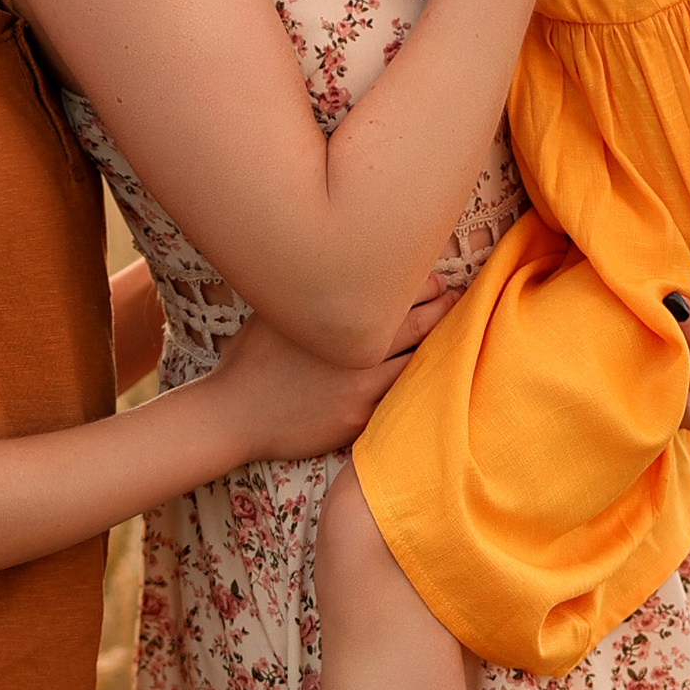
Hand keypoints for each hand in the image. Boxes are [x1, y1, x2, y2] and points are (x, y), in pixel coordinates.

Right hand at [209, 289, 453, 463]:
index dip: (424, 286)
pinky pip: (400, 399)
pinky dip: (420, 385)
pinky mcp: (359, 419)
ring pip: (417, 364)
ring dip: (440, 348)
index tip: (436, 282)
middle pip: (418, 326)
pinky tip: (432, 376)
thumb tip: (340, 270)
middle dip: (443, 310)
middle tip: (458, 300)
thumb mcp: (276, 314)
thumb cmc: (250, 360)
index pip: (396, 294)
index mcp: (335, 319)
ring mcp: (359, 388)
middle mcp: (352, 350)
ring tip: (455, 335)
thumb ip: (311, 295)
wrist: (232, 415)